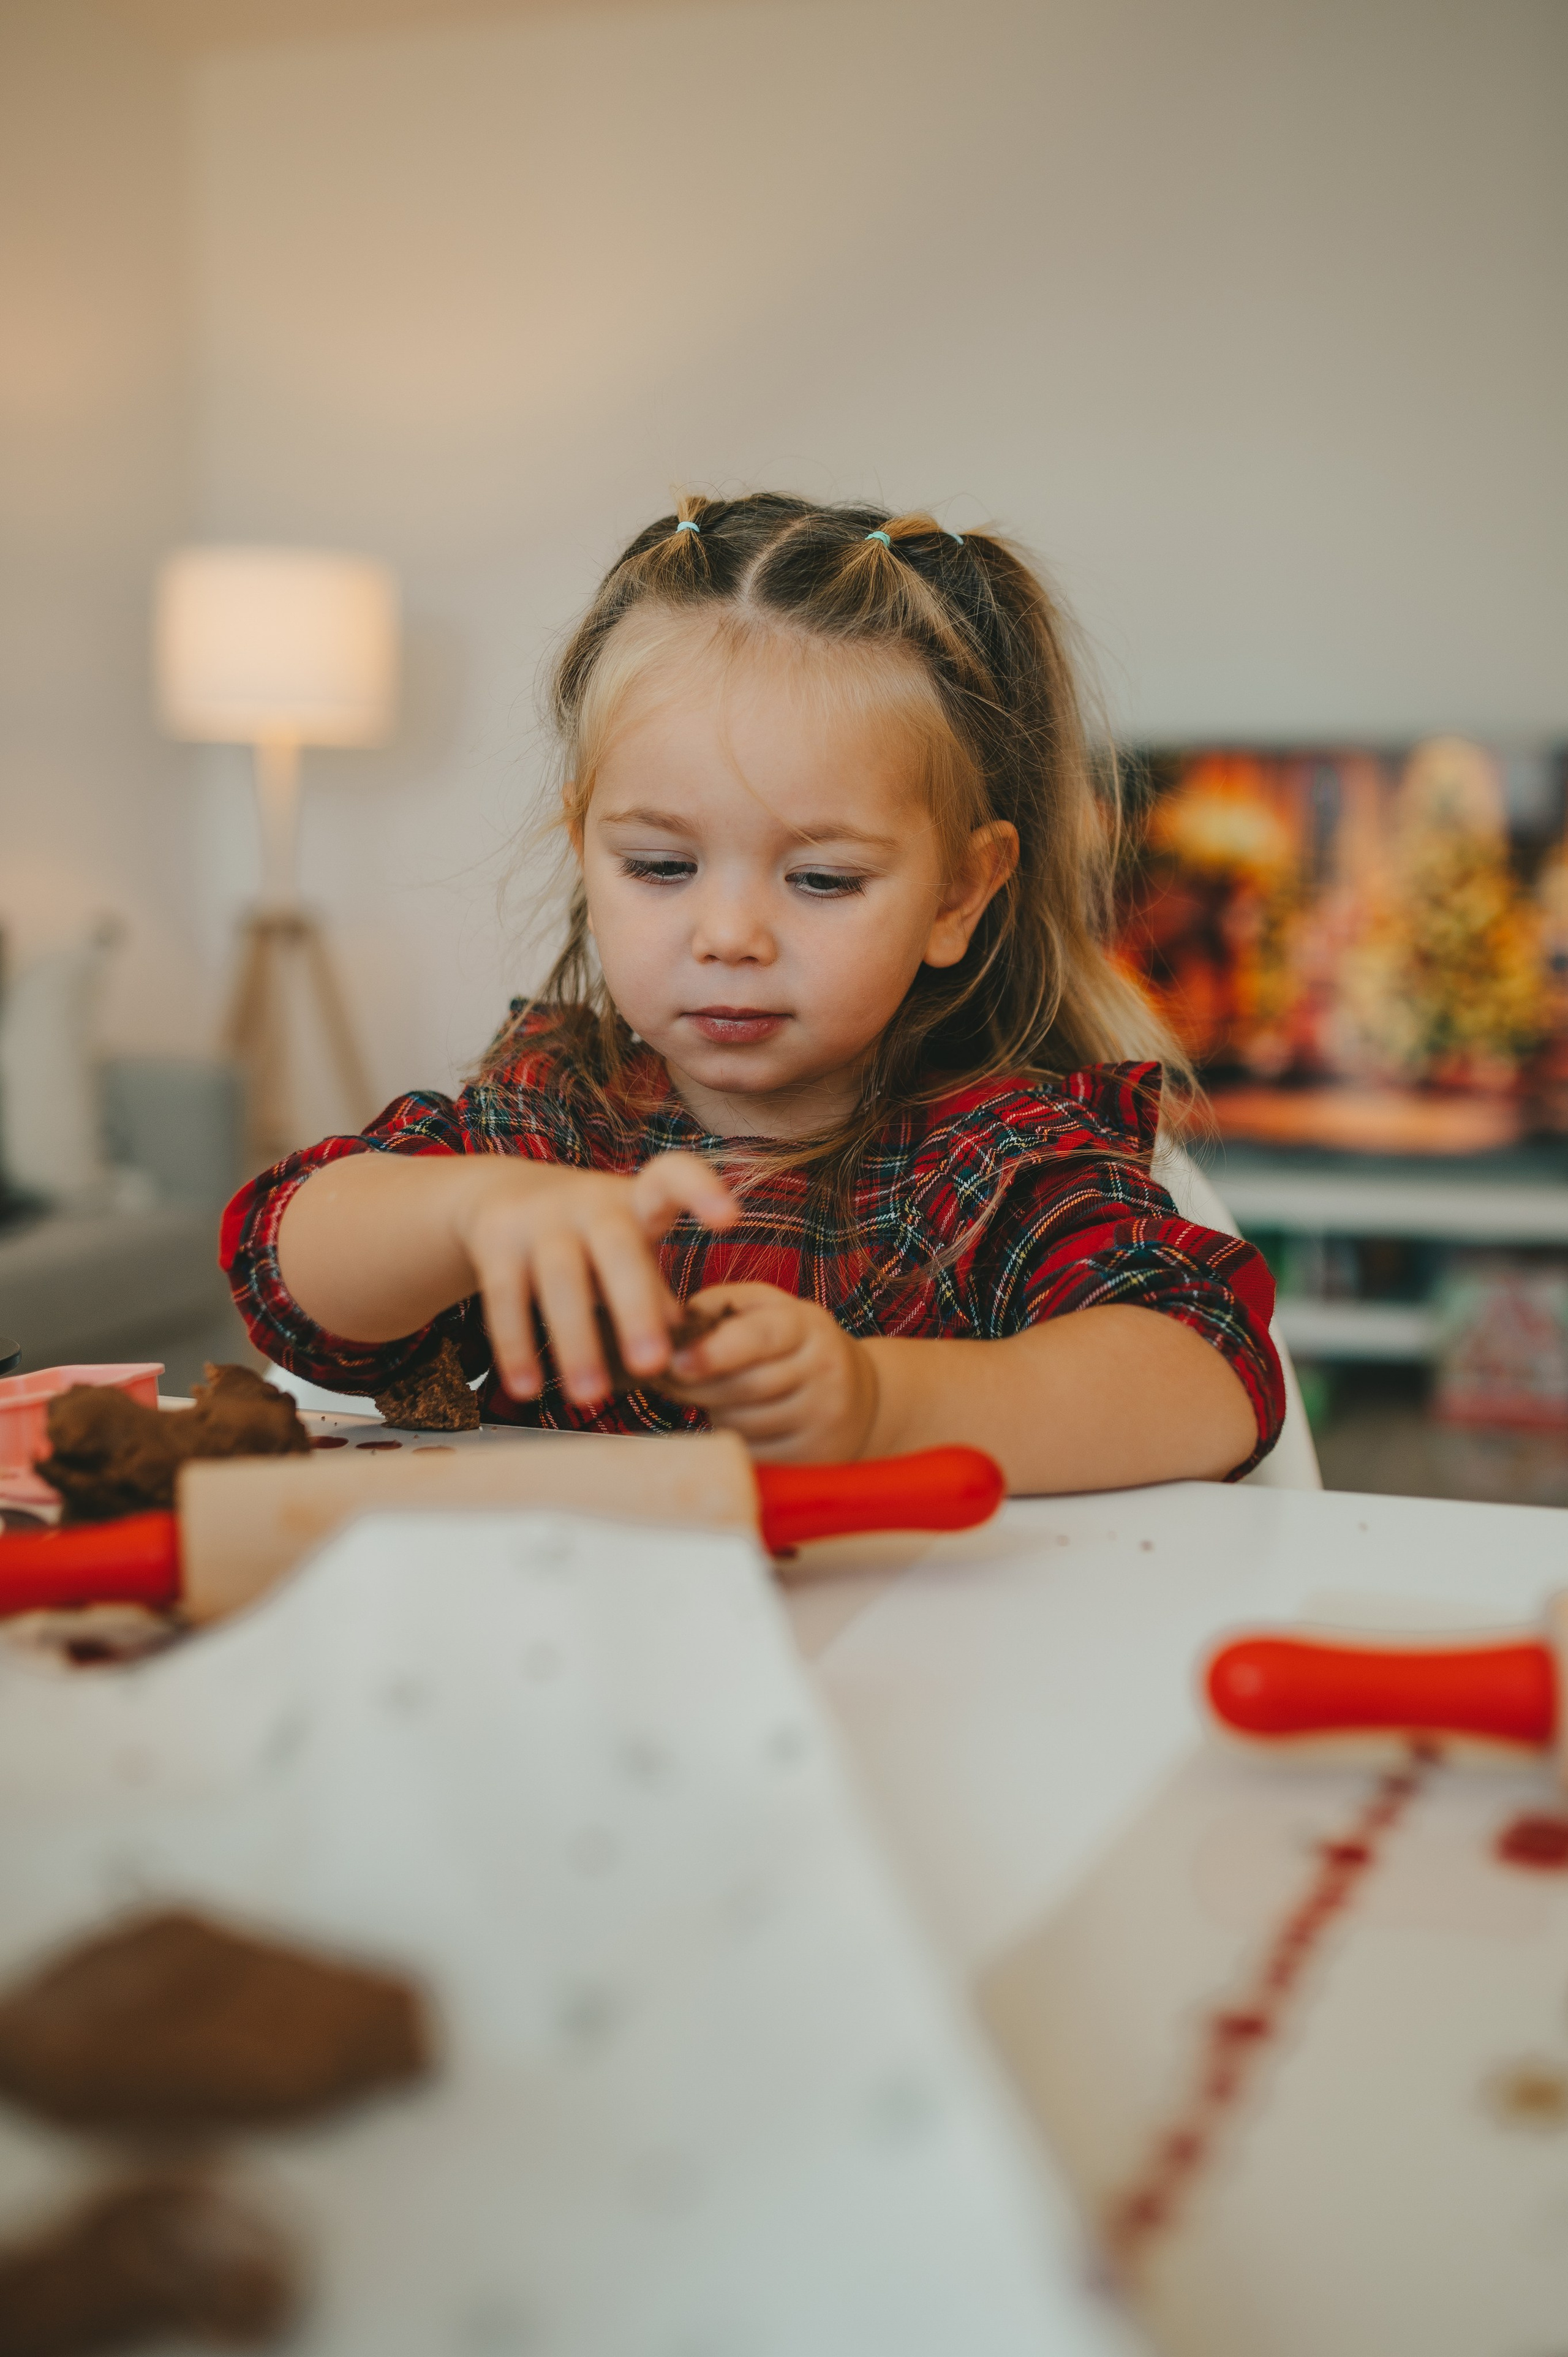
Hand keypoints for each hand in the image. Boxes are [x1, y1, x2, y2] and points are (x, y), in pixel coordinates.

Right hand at [454, 1152, 736, 1404]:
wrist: (499, 1196)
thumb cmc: (590, 1238)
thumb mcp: (629, 1252)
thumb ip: (655, 1291)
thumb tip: (692, 1347)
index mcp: (636, 1200)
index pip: (673, 1177)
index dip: (701, 1192)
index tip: (730, 1220)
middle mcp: (589, 1201)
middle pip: (617, 1249)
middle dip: (634, 1307)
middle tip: (651, 1365)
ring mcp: (539, 1217)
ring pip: (559, 1279)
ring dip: (575, 1341)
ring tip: (590, 1398)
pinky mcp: (495, 1240)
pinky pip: (504, 1297)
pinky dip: (516, 1345)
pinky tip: (527, 1389)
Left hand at [660, 1282, 878, 1461]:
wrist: (858, 1395)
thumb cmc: (793, 1345)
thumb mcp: (769, 1309)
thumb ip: (721, 1305)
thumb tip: (673, 1327)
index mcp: (807, 1325)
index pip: (760, 1337)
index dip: (713, 1352)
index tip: (674, 1362)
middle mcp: (824, 1368)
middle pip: (743, 1386)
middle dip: (696, 1386)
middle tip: (671, 1379)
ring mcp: (824, 1415)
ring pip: (743, 1423)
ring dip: (715, 1412)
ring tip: (718, 1396)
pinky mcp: (817, 1455)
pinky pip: (755, 1453)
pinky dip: (736, 1439)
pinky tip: (741, 1422)